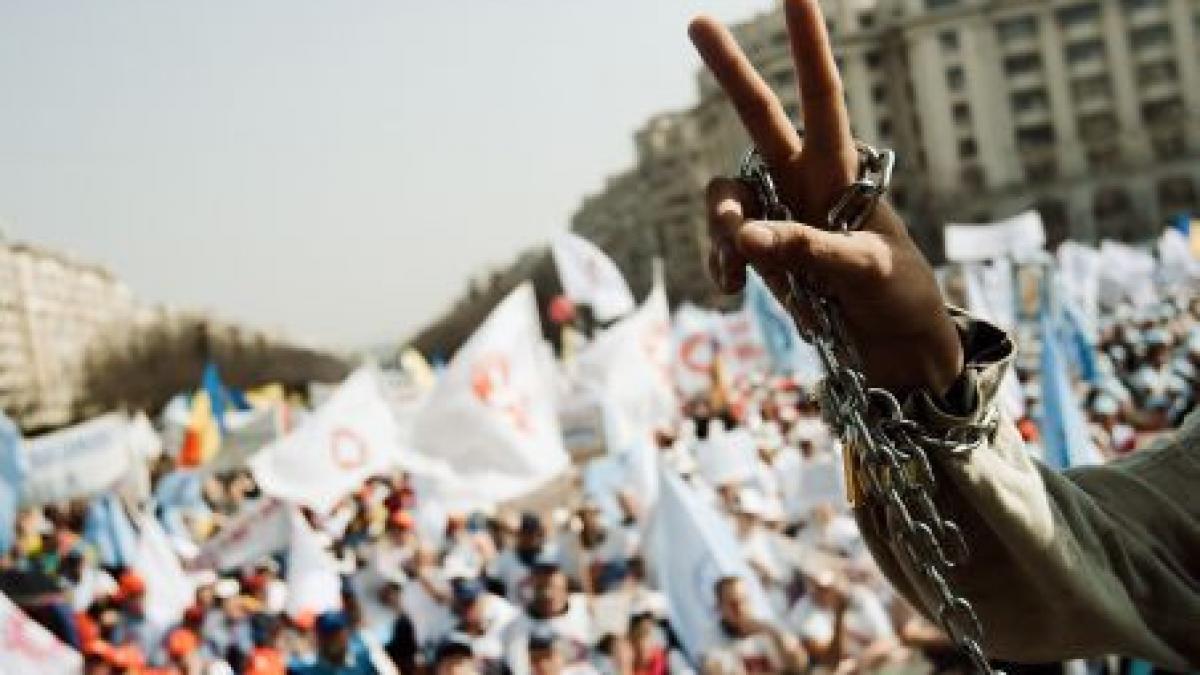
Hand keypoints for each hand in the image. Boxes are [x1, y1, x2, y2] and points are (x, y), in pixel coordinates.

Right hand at [689, 1, 962, 395]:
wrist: (891, 347)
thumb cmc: (898, 296)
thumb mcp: (865, 270)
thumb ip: (806, 248)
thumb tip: (741, 237)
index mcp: (839, 171)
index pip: (823, 95)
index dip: (808, 43)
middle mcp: (802, 182)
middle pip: (757, 116)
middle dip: (730, 71)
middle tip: (697, 21)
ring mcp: (776, 215)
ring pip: (724, 196)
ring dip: (719, 227)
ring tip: (736, 270)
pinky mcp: (760, 253)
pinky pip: (720, 244)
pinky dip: (719, 265)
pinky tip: (732, 291)